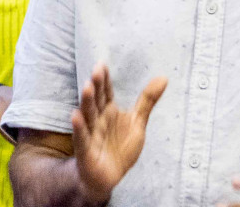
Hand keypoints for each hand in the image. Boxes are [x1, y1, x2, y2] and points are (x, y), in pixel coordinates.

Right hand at [69, 64, 165, 203]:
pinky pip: (82, 137)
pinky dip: (79, 127)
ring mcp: (91, 133)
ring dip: (87, 102)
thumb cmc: (120, 147)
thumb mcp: (138, 123)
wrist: (108, 176)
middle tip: (96, 71)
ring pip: (88, 115)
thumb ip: (147, 100)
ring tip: (87, 88)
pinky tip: (75, 116)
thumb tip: (164, 77)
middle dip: (96, 86)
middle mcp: (98, 119)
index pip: (106, 92)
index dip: (104, 80)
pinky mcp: (86, 149)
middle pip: (97, 101)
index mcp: (109, 111)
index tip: (102, 64)